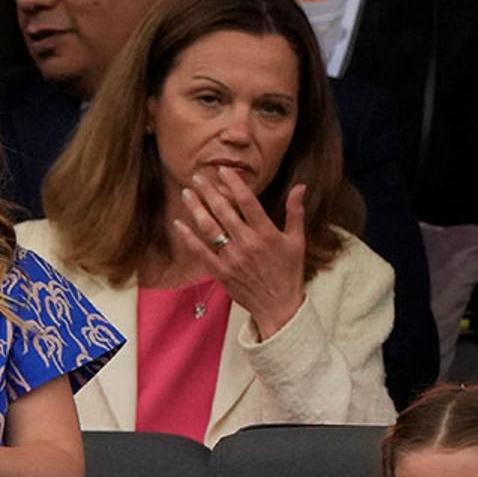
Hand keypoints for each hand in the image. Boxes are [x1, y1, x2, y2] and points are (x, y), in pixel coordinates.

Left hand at [173, 168, 306, 338]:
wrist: (278, 306)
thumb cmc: (288, 272)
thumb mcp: (297, 241)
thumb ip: (295, 212)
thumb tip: (300, 186)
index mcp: (266, 233)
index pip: (247, 202)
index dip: (233, 183)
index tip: (223, 170)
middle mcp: (247, 243)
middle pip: (224, 211)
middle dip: (209, 191)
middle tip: (197, 176)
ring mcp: (232, 258)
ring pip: (209, 228)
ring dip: (196, 209)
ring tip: (186, 193)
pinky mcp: (221, 272)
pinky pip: (200, 252)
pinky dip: (188, 238)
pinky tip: (178, 224)